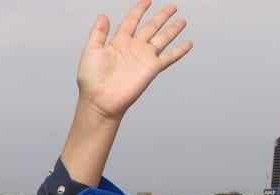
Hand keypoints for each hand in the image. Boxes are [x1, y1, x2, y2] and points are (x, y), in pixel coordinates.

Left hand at [76, 0, 192, 121]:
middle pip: (151, 26)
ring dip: (173, 29)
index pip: (132, 20)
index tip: (147, 0)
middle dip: (161, 16)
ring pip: (163, 38)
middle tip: (172, 7)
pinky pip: (169, 57)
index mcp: (119, 42)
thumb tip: (103, 16)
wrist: (100, 100)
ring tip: (182, 21)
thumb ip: (98, 33)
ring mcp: (144, 57)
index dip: (139, 10)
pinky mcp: (152, 68)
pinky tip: (188, 43)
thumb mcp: (91, 51)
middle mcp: (134, 48)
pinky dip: (180, 50)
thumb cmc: (91, 80)